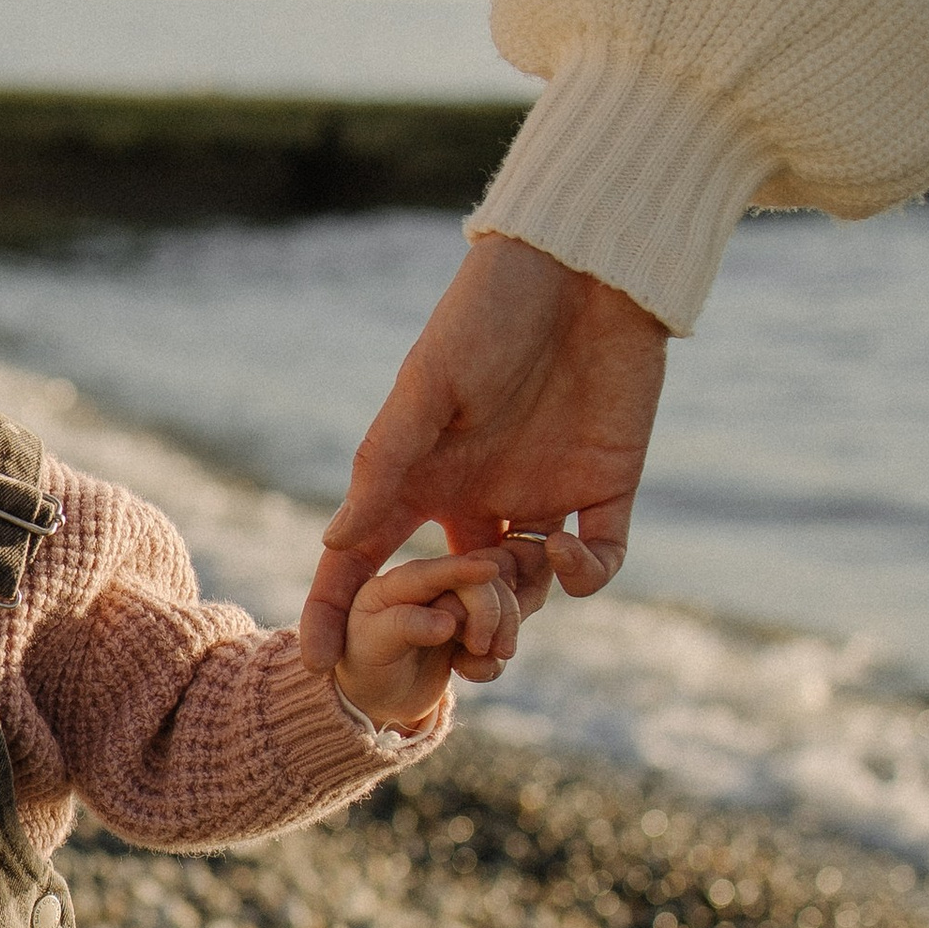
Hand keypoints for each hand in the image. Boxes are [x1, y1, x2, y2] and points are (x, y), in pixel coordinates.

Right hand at [299, 233, 668, 670]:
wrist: (584, 264)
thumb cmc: (488, 312)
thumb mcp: (427, 388)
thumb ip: (384, 466)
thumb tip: (336, 540)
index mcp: (422, 476)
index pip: (369, 557)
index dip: (339, 609)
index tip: (322, 663)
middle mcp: (479, 495)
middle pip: (457, 593)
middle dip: (458, 629)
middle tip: (466, 641)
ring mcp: (544, 494)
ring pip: (528, 589)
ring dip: (521, 604)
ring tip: (516, 576)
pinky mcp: (606, 486)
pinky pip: (598, 559)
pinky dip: (585, 575)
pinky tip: (566, 555)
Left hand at [336, 549, 523, 728]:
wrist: (380, 701)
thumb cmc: (366, 670)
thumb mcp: (372, 649)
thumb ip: (403, 627)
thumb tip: (448, 622)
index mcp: (394, 585)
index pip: (430, 573)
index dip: (461, 570)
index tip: (489, 571)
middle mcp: (427, 589)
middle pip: (475, 584)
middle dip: (487, 612)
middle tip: (480, 648)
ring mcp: (452, 607)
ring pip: (498, 602)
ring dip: (501, 631)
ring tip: (480, 665)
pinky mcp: (471, 629)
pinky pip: (500, 633)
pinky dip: (495, 656)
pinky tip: (473, 673)